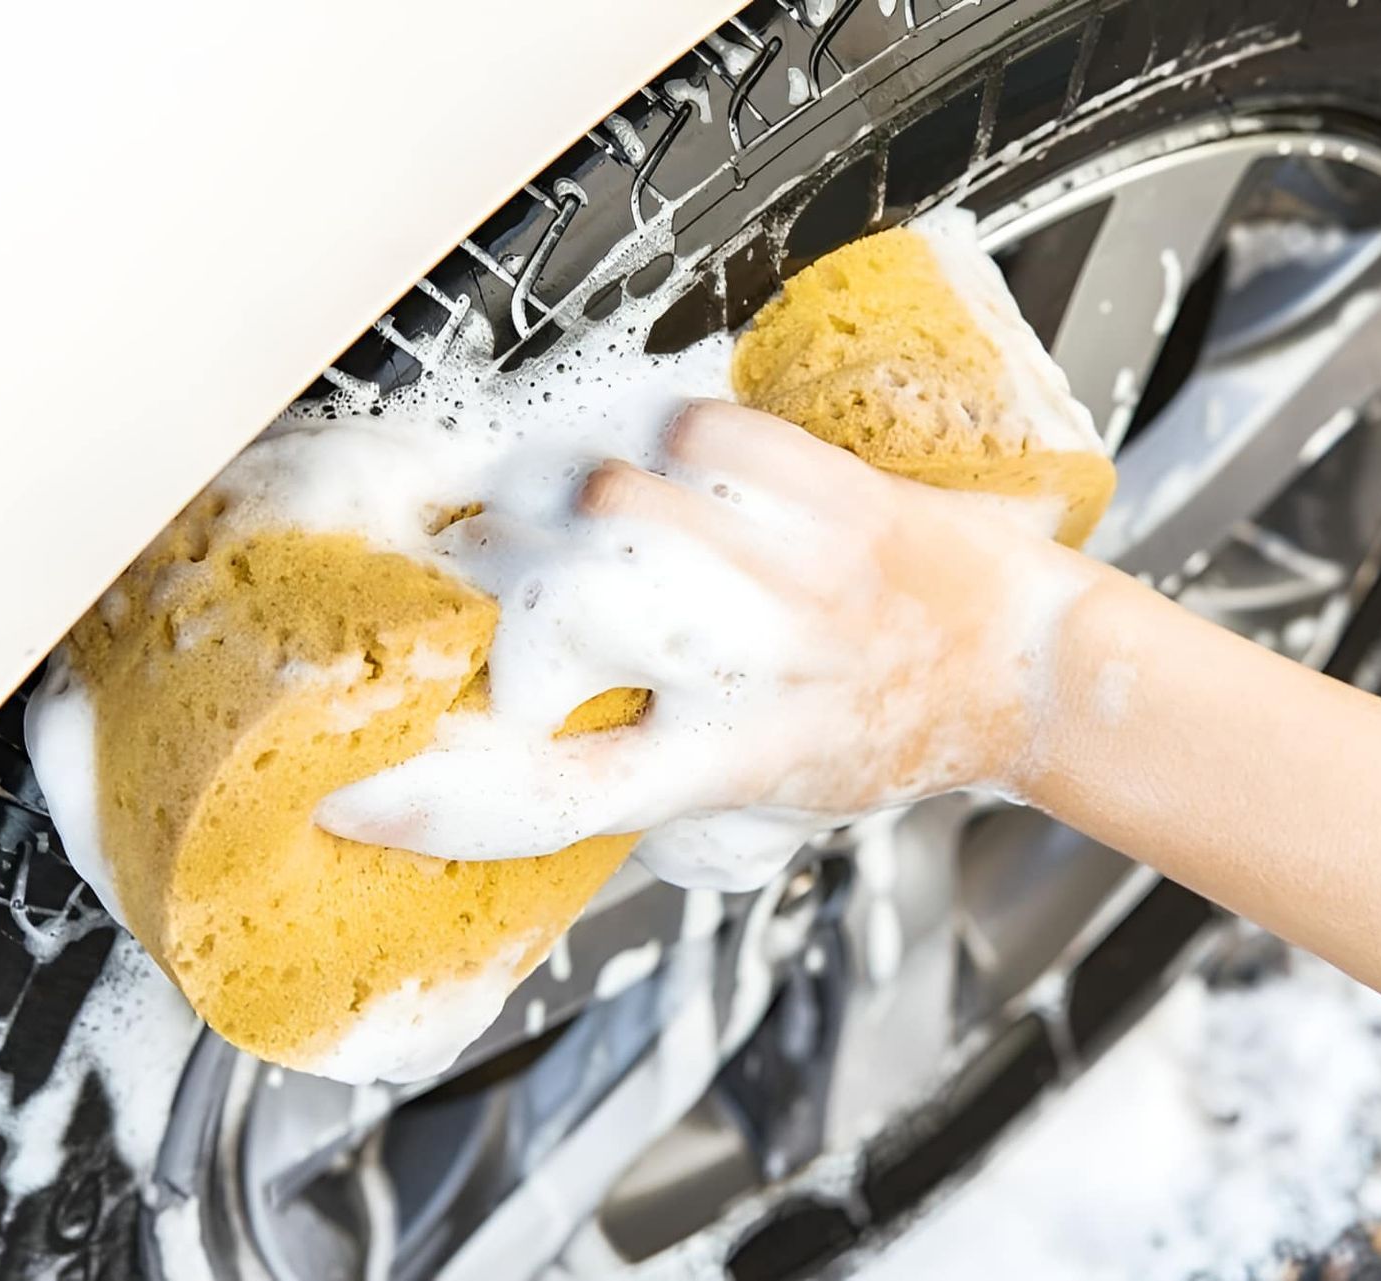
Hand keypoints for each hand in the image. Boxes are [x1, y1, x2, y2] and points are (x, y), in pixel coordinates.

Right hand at [314, 401, 1086, 875]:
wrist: (1028, 673)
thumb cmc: (895, 734)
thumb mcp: (769, 797)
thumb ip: (656, 770)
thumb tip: (535, 734)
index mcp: (732, 764)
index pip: (562, 797)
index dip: (443, 805)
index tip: (352, 801)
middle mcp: (756, 671)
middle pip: (569, 616)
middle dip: (517, 595)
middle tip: (524, 587)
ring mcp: (795, 575)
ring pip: (622, 504)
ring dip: (588, 499)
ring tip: (612, 514)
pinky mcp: (832, 495)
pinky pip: (707, 430)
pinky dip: (678, 434)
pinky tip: (696, 465)